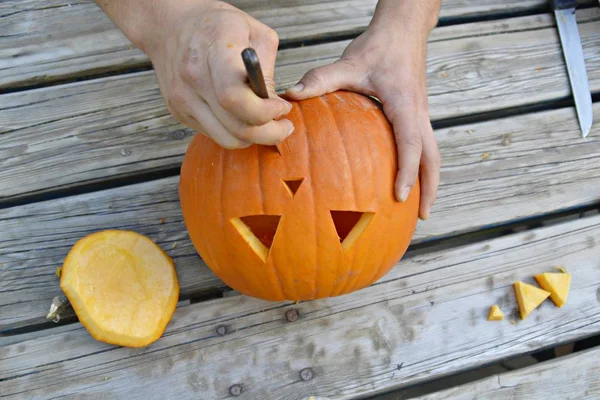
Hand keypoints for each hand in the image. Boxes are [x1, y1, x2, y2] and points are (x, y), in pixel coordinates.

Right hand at [107, 0, 293, 148]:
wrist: (169, 25)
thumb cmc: (216, 25)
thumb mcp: (253, 31)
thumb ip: (266, 70)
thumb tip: (275, 106)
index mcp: (214, 49)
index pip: (235, 97)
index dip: (265, 112)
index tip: (282, 108)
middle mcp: (194, 77)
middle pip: (235, 127)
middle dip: (269, 134)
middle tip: (284, 127)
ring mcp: (183, 98)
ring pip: (226, 139)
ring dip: (252, 138)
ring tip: (265, 124)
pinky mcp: (178, 111)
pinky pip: (214, 134)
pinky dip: (233, 132)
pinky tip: (241, 117)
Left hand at [285, 2, 440, 219]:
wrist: (402, 30)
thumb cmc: (378, 46)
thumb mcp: (348, 62)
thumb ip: (320, 79)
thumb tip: (290, 96)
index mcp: (405, 105)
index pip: (411, 143)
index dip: (408, 172)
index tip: (401, 197)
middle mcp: (419, 113)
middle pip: (433, 157)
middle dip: (430, 187)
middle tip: (421, 216)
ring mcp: (420, 114)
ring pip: (432, 153)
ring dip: (428, 180)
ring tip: (419, 207)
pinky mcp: (416, 113)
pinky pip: (422, 145)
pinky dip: (419, 165)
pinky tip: (404, 177)